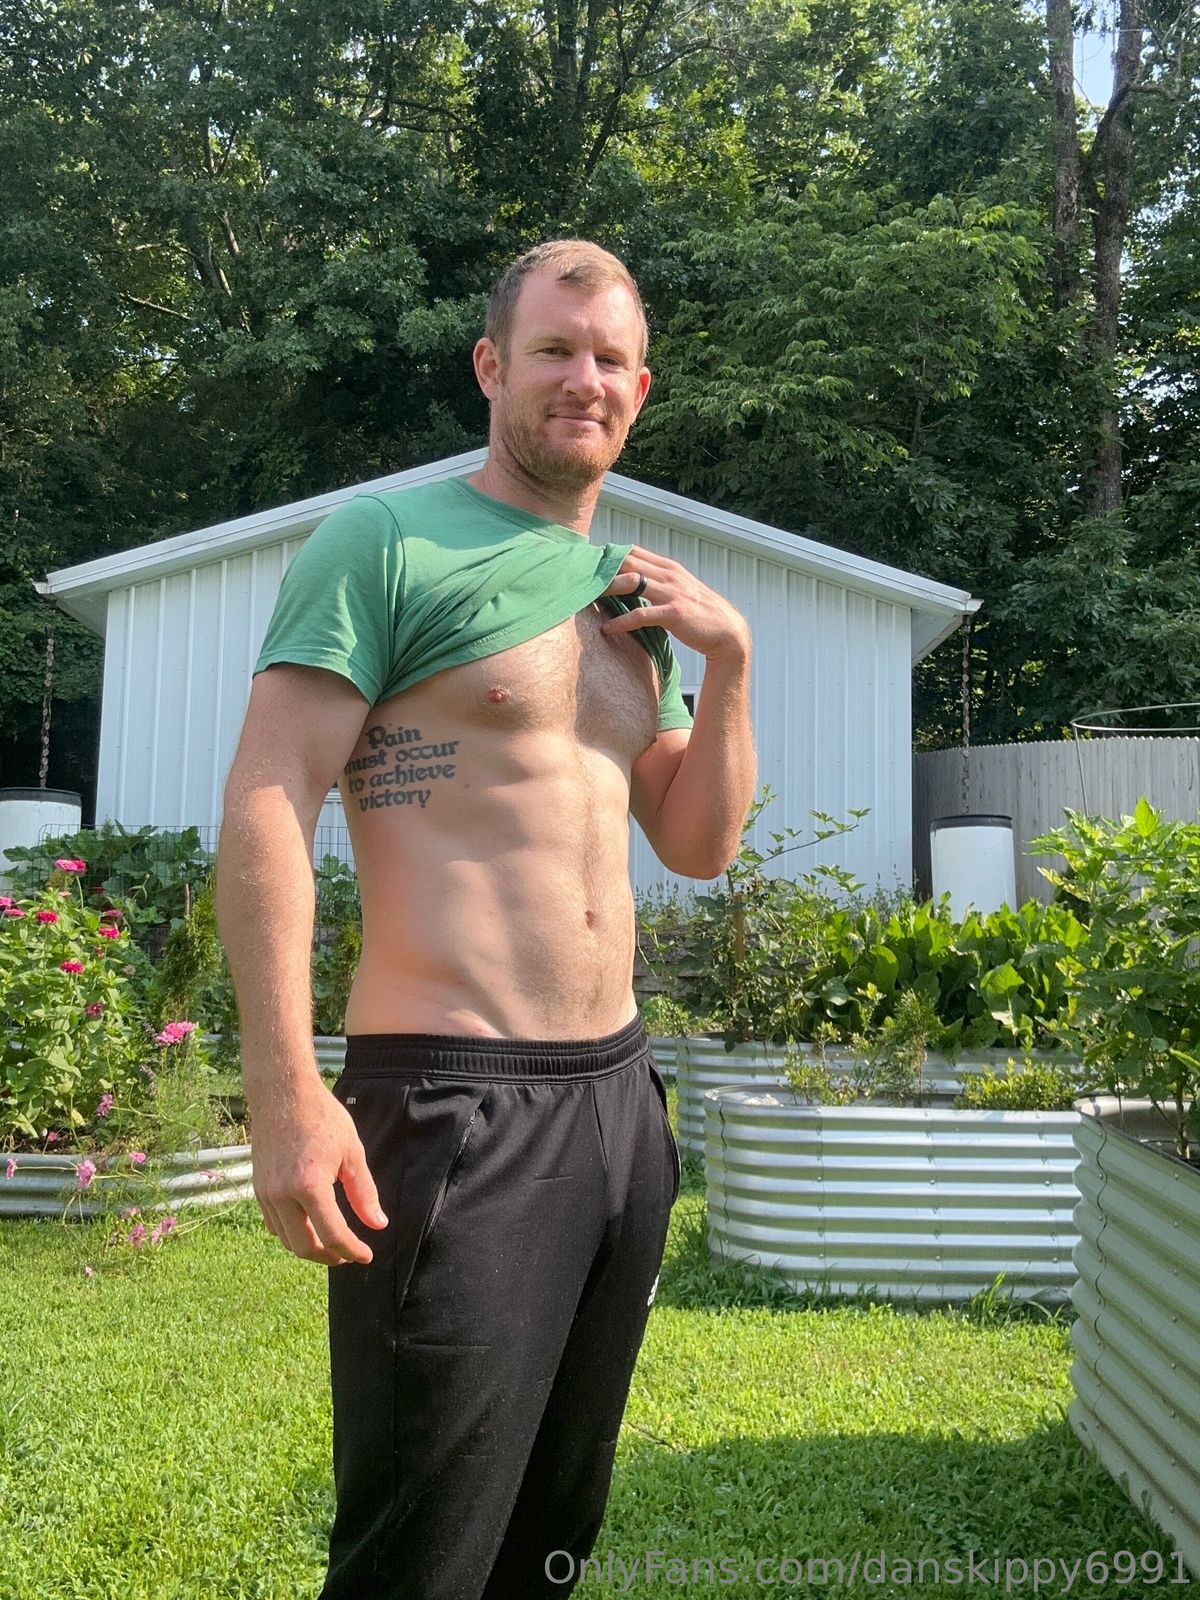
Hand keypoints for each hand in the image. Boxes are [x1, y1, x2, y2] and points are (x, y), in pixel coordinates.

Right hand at [250, 1079, 388, 1266]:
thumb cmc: (321, 1117)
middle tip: (348, 1255)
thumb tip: (377, 1224)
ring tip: (331, 1243)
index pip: (333, 1235)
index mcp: (309, 1186)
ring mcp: (266, 1193)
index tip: (366, 1256)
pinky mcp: (258, 1188)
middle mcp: (282, 1195)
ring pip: (286, 1240)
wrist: (282, 1094)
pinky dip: (292, 1233)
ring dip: (309, 1248)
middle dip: (329, 1257)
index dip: (352, 1251)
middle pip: (304, 1247)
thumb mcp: (352, 1152)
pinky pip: (273, 1224)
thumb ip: (364, 1192)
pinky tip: (308, 1226)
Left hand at [600, 544, 750, 660]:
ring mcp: (672, 593)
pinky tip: (607, 629)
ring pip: (631, 582)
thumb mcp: (680, 590)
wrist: (728, 632)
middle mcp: (670, 575)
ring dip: (606, 589)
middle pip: (628, 561)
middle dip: (602, 568)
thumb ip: (659, 582)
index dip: (609, 554)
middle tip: (579, 577)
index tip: (588, 563)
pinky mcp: (674, 614)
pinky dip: (621, 621)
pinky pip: (640, 614)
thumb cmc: (701, 614)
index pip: (633, 551)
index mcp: (670, 567)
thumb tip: (633, 581)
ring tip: (586, 598)